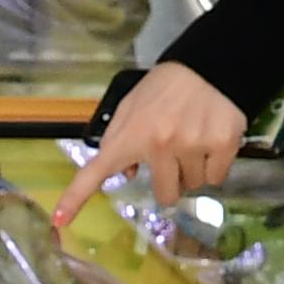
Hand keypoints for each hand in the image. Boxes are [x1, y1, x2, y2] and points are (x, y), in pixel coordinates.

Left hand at [50, 61, 247, 229]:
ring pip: (194, 185)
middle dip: (172, 180)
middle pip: (166, 194)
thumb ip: (121, 138)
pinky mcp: (223, 145)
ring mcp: (193, 147)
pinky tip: (212, 141)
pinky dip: (215, 166)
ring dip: (194, 170)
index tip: (59, 219)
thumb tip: (128, 173)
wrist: (210, 64)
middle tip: (177, 155)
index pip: (98, 171)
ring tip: (195, 140)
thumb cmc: (166, 87)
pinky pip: (216, 178)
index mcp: (132, 135)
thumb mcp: (133, 106)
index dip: (76, 197)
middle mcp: (160, 145)